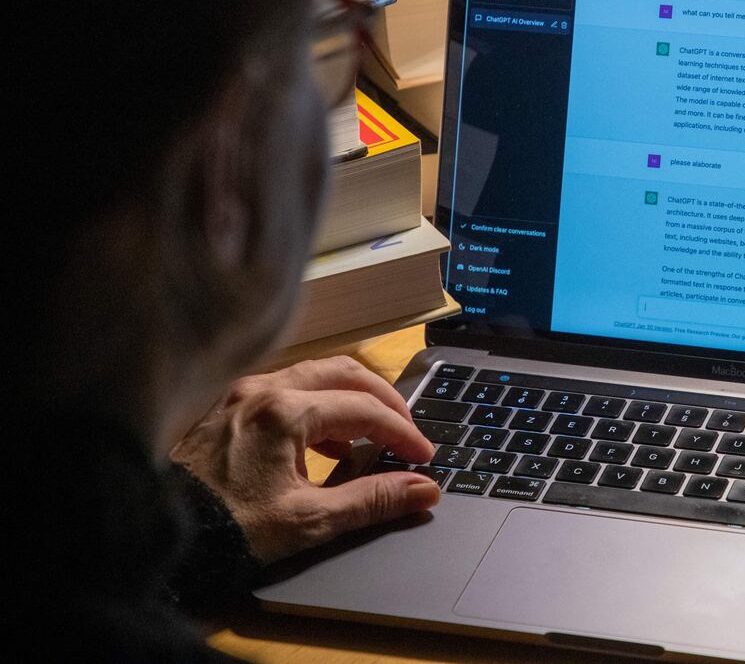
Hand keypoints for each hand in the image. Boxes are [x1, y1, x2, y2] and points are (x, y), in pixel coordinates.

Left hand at [171, 356, 438, 562]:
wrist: (157, 534)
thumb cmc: (227, 528)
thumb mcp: (310, 520)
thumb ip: (372, 500)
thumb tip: (422, 490)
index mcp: (284, 411)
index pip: (365, 409)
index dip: (402, 433)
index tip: (422, 457)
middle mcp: (264, 389)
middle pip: (346, 373)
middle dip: (384, 400)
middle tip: (406, 431)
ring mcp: (243, 393)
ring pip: (317, 375)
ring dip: (352, 399)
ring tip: (372, 436)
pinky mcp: (230, 405)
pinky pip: (289, 388)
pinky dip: (321, 405)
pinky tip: (328, 441)